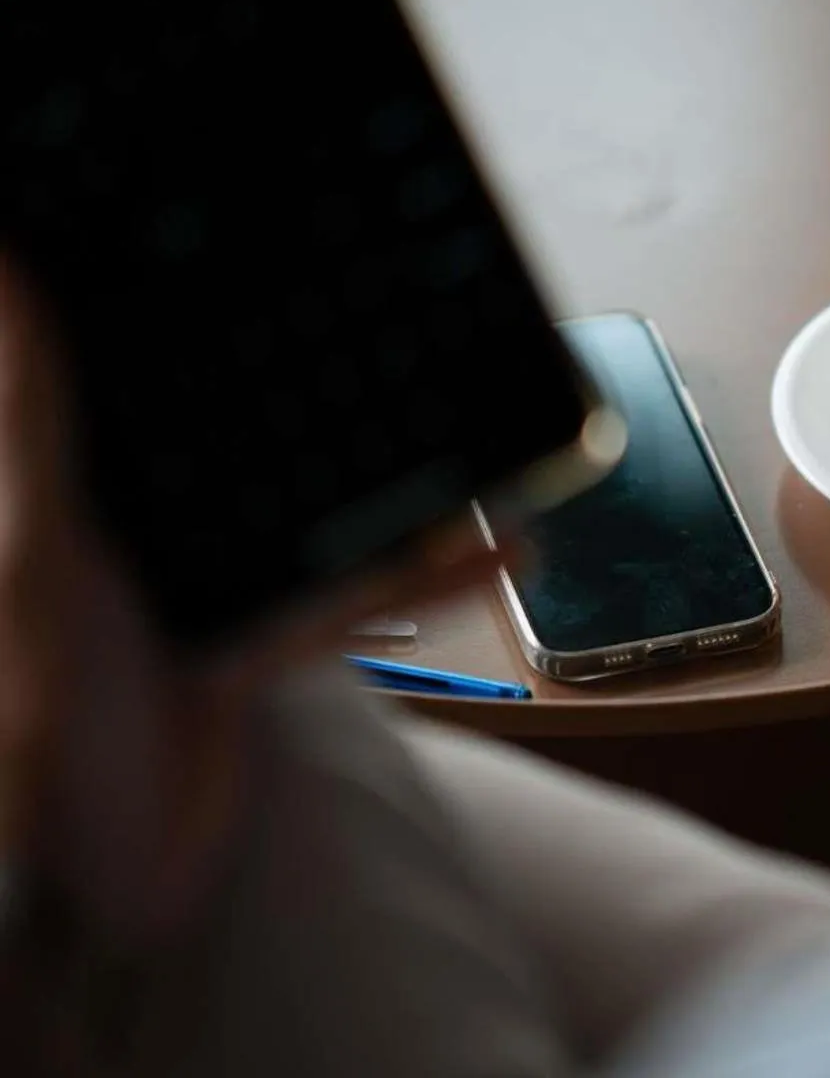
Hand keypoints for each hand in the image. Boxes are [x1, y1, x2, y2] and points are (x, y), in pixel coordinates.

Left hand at [2, 260, 497, 943]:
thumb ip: (34, 416)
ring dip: (402, 470)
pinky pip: (364, 595)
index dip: (177, 306)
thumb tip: (11, 267)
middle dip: (320, 374)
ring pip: (324, 502)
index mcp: (81, 483)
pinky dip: (433, 575)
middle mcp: (148, 521)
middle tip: (389, 304)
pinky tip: (502, 544)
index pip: (130, 369)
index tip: (237, 233)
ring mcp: (211, 581)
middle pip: (252, 425)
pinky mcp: (261, 642)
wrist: (83, 874)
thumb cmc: (37, 708)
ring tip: (481, 417)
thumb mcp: (36, 553)